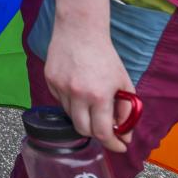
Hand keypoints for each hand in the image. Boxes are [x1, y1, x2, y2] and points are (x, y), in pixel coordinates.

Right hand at [43, 22, 137, 153]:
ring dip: (82, 114)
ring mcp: (61, 88)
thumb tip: (125, 134)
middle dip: (95, 133)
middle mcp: (78, 94)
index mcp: (99, 95)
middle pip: (83, 130)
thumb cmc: (104, 56)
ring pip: (70, 115)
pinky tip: (76, 86)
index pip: (103, 133)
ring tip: (89, 99)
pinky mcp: (50, 81)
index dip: (113, 144)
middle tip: (104, 127)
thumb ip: (127, 110)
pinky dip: (70, 101)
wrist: (80, 30)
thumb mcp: (123, 83)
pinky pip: (60, 101)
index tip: (119, 146)